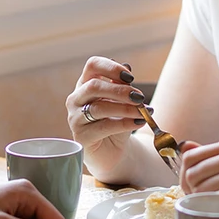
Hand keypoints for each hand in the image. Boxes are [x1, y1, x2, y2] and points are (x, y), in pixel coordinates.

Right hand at [65, 56, 147, 173]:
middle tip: (140, 96)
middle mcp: (76, 99)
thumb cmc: (116, 122)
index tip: (130, 77)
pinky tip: (139, 122)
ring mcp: (75, 118)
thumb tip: (127, 67)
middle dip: (120, 90)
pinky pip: (104, 127)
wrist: (114, 152)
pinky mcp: (81, 137)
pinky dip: (125, 123)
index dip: (111, 67)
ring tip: (143, 111)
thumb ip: (122, 87)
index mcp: (85, 84)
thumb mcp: (122, 102)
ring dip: (125, 108)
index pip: (92, 65)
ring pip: (99, 107)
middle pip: (94, 86)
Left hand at [180, 138, 218, 218]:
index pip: (190, 156)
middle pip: (192, 173)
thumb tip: (184, 146)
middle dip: (191, 192)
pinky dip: (213, 211)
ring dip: (202, 204)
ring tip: (217, 208)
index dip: (184, 177)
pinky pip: (212, 201)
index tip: (192, 189)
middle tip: (205, 203)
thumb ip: (210, 158)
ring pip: (199, 189)